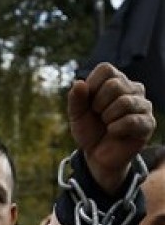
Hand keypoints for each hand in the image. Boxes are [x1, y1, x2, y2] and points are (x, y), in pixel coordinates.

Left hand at [68, 62, 155, 194]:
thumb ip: (75, 99)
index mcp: (116, 81)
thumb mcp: (76, 114)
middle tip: (99, 116)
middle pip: (114, 85)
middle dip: (98, 104)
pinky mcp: (148, 123)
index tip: (89, 102)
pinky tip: (113, 132)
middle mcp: (133, 89)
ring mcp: (143, 105)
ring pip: (124, 102)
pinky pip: (131, 121)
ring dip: (107, 117)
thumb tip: (79, 83)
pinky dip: (115, 129)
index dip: (92, 86)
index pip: (105, 69)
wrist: (97, 155)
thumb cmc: (89, 130)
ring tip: (107, 124)